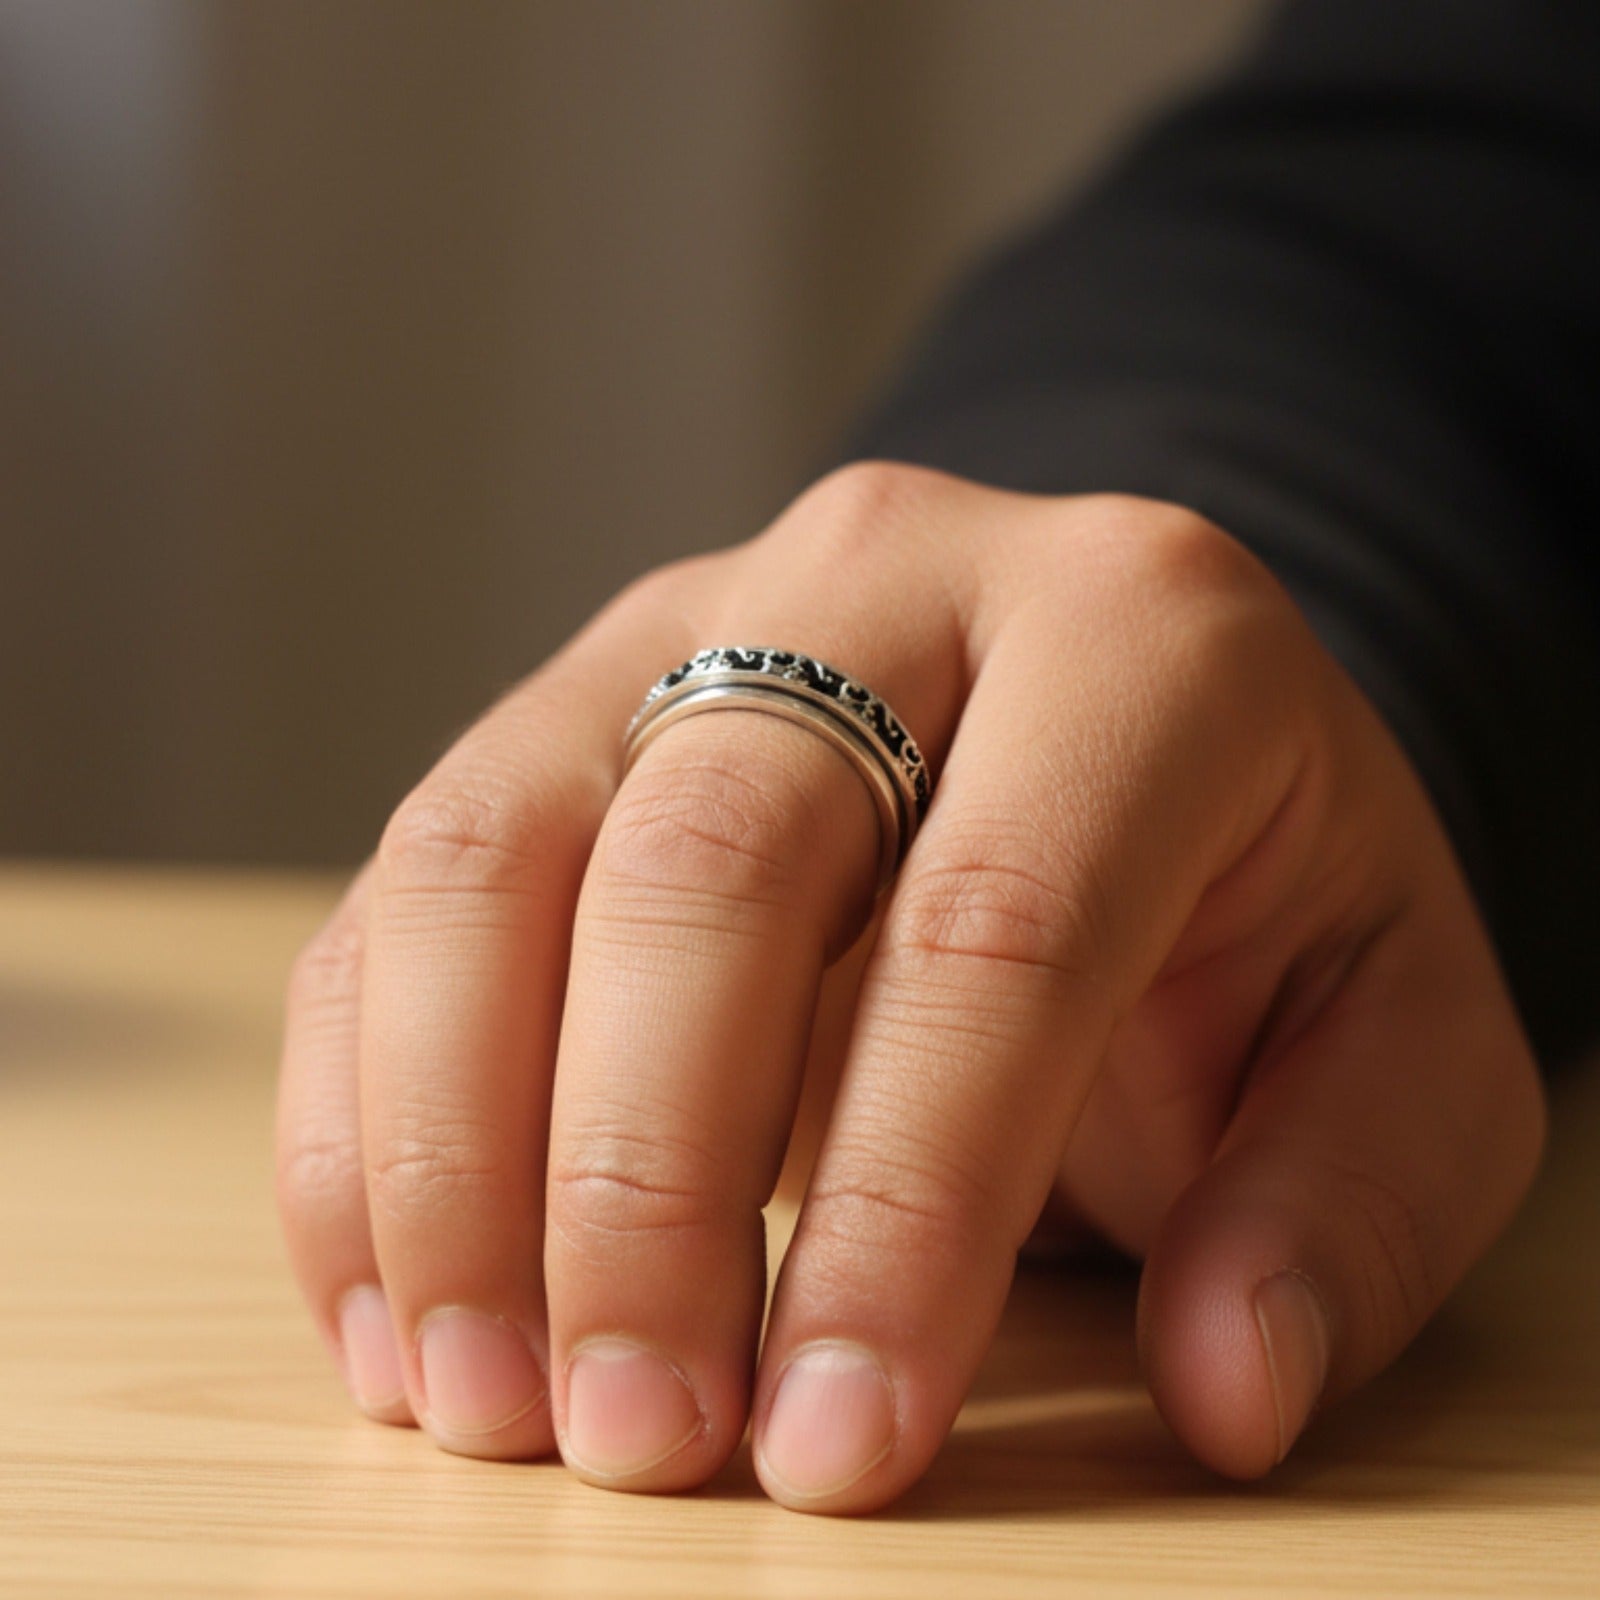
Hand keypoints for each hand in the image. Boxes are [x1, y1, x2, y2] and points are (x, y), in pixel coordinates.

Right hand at [275, 462, 1543, 1512]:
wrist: (1116, 724)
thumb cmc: (1265, 897)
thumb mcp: (1401, 1043)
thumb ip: (1342, 1202)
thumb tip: (1226, 1389)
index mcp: (1137, 634)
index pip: (997, 923)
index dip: (908, 1204)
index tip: (840, 1444)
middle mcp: (885, 578)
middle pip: (708, 864)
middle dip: (644, 1183)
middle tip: (640, 1443)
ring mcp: (689, 621)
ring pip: (496, 854)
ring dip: (456, 1152)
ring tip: (481, 1395)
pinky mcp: (561, 708)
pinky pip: (408, 892)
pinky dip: (369, 1106)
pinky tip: (403, 1297)